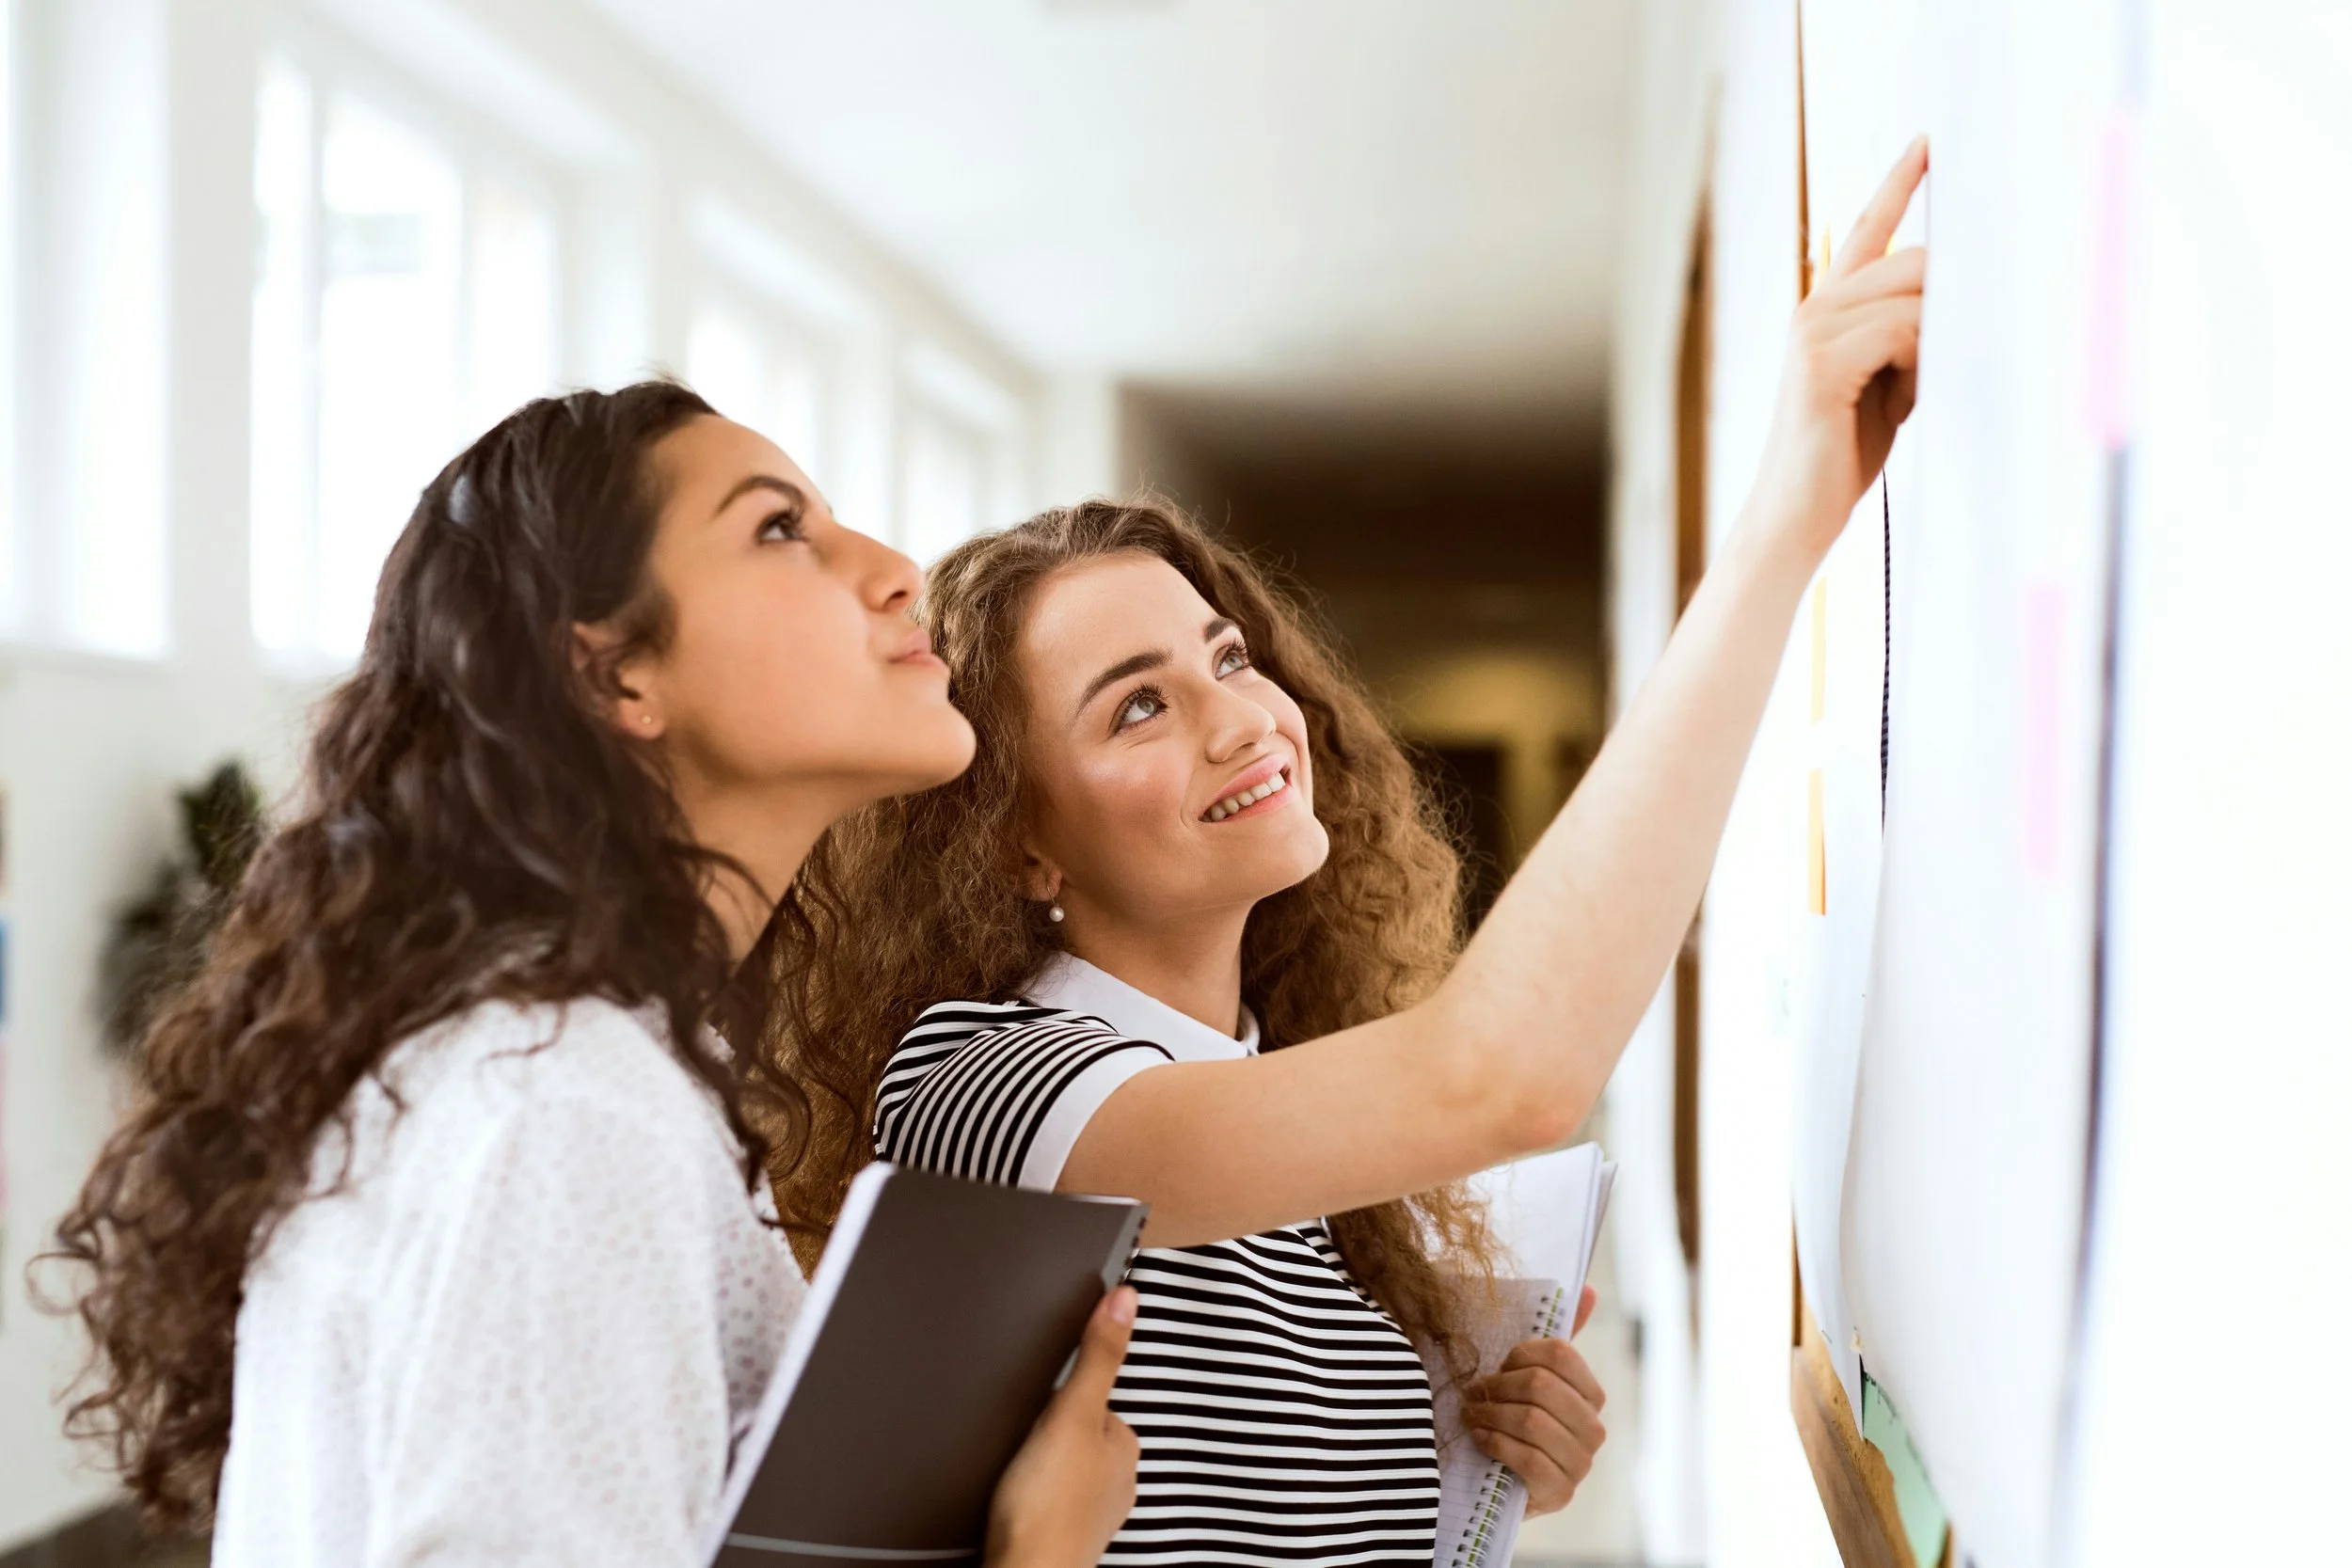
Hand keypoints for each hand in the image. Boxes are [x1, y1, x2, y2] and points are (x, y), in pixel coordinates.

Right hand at [985, 1286, 1141, 1567]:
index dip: (1062, 1393)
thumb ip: (1097, 1357)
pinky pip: (1045, 1497)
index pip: (1096, 1396)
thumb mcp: (1072, 1414)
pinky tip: (1014, 1497)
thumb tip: (1125, 1299)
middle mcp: (1115, 1480)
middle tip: (1023, 1440)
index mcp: (1124, 1446)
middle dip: (1049, 1431)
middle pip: (1077, 1432)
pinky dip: (1030, 1494)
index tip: (1042, 1399)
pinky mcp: (1058, 1530)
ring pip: (1061, 1466)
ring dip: (1039, 1464)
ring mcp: (1088, 1509)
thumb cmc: (1047, 1510)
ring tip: (1016, 1470)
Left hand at [1462, 1285, 1606, 1517]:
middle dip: (1499, 1386)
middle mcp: (1593, 1430)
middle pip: (1542, 1385)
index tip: (1500, 1364)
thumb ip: (1557, 1339)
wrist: (1494, 1479)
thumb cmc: (1511, 1418)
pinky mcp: (1561, 1494)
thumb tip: (1590, 1290)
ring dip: (1491, 1414)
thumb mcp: (1528, 1377)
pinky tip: (1480, 1438)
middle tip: (1475, 1391)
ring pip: (1532, 1421)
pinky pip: (1528, 1459)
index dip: (1521, 1354)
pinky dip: (1496, 1443)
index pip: (1561, 1354)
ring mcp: (1581, 1465)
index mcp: (1590, 1395)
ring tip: (1472, 1414)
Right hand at [1746, 137, 1929, 567]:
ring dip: (1937, 344)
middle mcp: (1815, 308)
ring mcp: (1813, 331)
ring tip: (1913, 395)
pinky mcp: (1820, 363)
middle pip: (1916, 261)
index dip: (1898, 183)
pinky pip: (1902, 331)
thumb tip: (1968, 300)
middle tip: (1951, 358)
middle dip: (1951, 301)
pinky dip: (1921, 363)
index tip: (1929, 142)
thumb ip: (1913, 336)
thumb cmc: (1841, 455)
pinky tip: (1904, 399)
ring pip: (1914, 295)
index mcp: (1828, 309)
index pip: (1865, 229)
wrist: (1794, 514)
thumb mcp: (1890, 384)